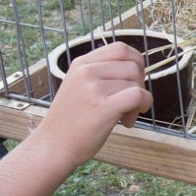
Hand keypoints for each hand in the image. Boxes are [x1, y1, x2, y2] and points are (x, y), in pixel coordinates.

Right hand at [36, 41, 153, 167]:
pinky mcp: (102, 107)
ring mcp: (93, 88)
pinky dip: (143, 105)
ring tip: (124, 116)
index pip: (120, 48)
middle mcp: (86, 71)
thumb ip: (102, 74)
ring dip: (139, 101)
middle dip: (139, 84)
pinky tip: (129, 119)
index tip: (132, 81)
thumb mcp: (80, 86)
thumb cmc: (71, 120)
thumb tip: (137, 69)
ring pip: (136, 83)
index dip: (135, 62)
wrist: (53, 147)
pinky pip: (138, 95)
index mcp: (81, 63)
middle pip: (133, 65)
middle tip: (129, 103)